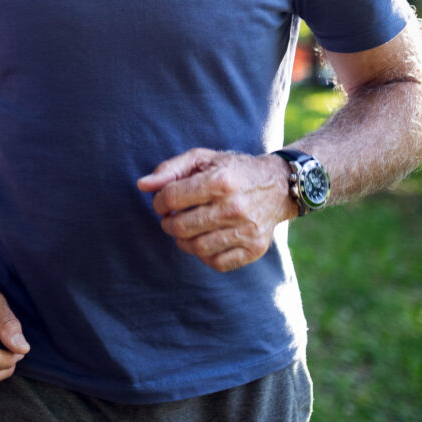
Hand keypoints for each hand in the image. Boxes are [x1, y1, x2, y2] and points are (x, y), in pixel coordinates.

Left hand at [139, 149, 297, 271]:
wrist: (279, 185)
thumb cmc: (233, 170)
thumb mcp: (203, 159)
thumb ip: (170, 169)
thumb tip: (142, 185)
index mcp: (219, 181)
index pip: (170, 198)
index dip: (159, 202)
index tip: (163, 201)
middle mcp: (234, 207)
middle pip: (180, 227)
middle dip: (167, 223)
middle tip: (171, 218)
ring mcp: (246, 230)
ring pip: (197, 247)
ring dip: (183, 241)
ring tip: (186, 229)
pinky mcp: (255, 248)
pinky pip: (217, 262)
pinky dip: (204, 255)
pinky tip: (205, 240)